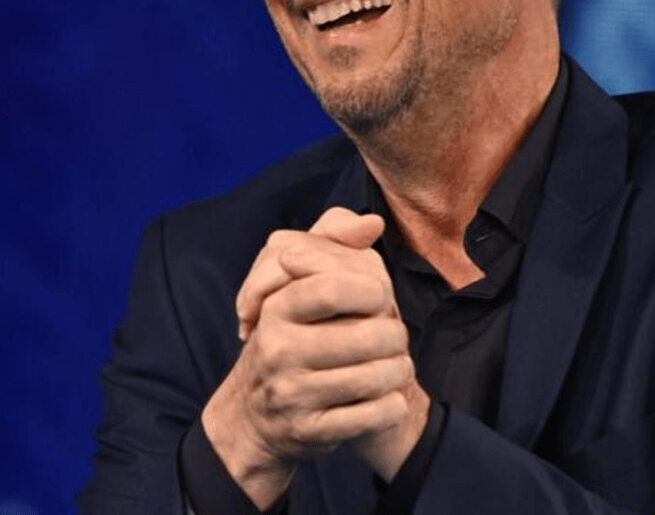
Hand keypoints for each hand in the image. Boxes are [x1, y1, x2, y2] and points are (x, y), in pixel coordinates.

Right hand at [202, 208, 418, 507]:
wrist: (255, 416)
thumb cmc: (291, 337)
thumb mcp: (299, 283)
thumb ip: (332, 241)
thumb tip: (372, 222)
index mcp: (277, 309)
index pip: (334, 287)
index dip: (372, 291)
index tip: (379, 298)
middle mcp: (278, 351)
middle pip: (370, 335)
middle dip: (395, 335)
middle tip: (391, 337)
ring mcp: (292, 395)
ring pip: (380, 376)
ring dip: (399, 370)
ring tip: (394, 366)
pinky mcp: (311, 432)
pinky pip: (377, 415)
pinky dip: (392, 406)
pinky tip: (386, 398)